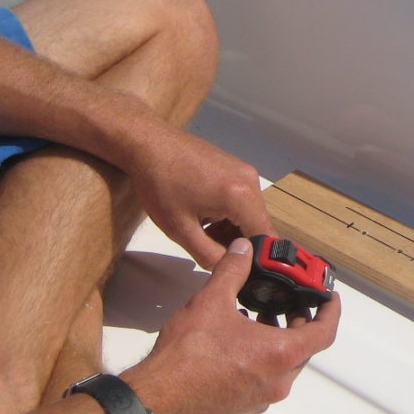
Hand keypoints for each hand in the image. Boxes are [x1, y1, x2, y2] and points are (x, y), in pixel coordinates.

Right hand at [123, 239, 340, 413]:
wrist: (157, 400)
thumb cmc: (187, 354)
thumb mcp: (212, 301)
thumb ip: (232, 270)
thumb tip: (243, 249)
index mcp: (280, 354)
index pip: (324, 332)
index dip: (331, 311)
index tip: (330, 297)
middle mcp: (278, 380)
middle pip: (305, 348)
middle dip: (301, 322)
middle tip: (290, 300)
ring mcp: (262, 398)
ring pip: (285, 364)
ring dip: (280, 339)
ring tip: (260, 315)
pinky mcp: (244, 407)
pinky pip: (266, 378)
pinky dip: (263, 356)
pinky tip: (238, 339)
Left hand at [128, 122, 274, 268]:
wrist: (148, 144)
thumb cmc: (159, 182)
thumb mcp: (180, 229)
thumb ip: (209, 256)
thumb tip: (226, 269)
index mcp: (241, 197)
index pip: (266, 238)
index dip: (256, 259)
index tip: (240, 269)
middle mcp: (250, 181)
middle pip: (258, 225)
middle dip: (237, 243)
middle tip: (209, 248)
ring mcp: (244, 171)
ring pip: (249, 213)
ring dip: (231, 228)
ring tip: (201, 229)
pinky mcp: (235, 166)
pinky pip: (242, 198)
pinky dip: (228, 213)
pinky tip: (203, 213)